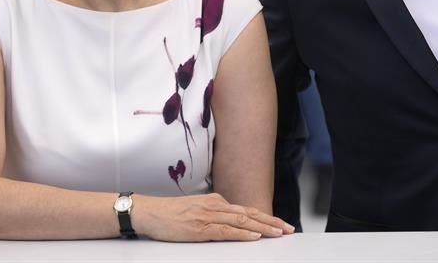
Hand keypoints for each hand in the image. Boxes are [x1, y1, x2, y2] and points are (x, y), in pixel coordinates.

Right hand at [132, 193, 292, 240]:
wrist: (148, 212)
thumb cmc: (168, 214)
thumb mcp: (194, 210)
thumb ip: (212, 213)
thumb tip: (227, 218)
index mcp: (214, 202)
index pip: (245, 210)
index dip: (264, 217)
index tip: (279, 223)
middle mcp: (214, 206)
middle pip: (248, 213)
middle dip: (271, 221)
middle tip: (288, 228)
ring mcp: (207, 216)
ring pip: (241, 221)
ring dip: (262, 227)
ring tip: (278, 232)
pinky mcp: (200, 227)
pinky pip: (226, 230)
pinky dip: (242, 233)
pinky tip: (254, 236)